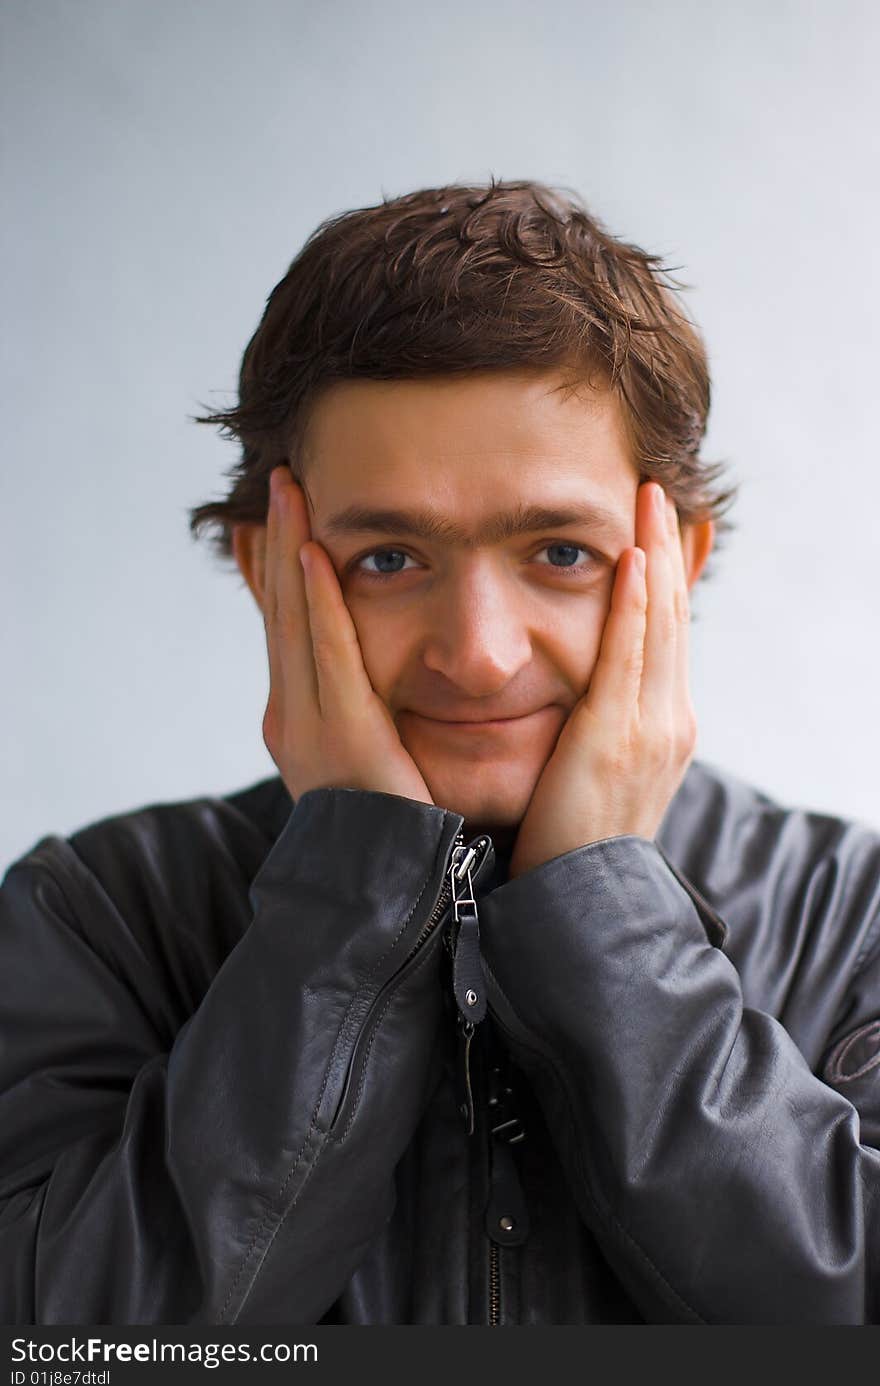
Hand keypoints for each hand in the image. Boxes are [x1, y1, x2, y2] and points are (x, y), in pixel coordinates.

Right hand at [261, 466, 434, 804]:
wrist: (391, 899)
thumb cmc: (400, 834)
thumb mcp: (376, 763)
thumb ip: (372, 717)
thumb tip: (384, 685)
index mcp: (301, 722)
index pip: (287, 627)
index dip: (279, 568)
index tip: (273, 519)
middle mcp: (293, 718)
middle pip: (283, 610)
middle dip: (280, 542)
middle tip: (281, 480)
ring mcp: (310, 726)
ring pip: (296, 619)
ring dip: (292, 550)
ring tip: (290, 492)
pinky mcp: (343, 735)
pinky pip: (329, 655)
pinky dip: (320, 602)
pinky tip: (318, 554)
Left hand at [507, 481, 695, 878]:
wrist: (583, 904)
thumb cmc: (577, 843)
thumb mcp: (599, 774)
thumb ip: (598, 728)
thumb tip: (582, 698)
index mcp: (663, 725)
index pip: (667, 634)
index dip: (663, 577)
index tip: (654, 527)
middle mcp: (669, 719)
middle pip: (673, 616)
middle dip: (666, 551)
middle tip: (656, 492)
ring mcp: (652, 728)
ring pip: (660, 624)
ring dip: (654, 557)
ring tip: (648, 501)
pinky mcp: (619, 738)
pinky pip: (630, 657)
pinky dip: (635, 605)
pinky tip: (631, 560)